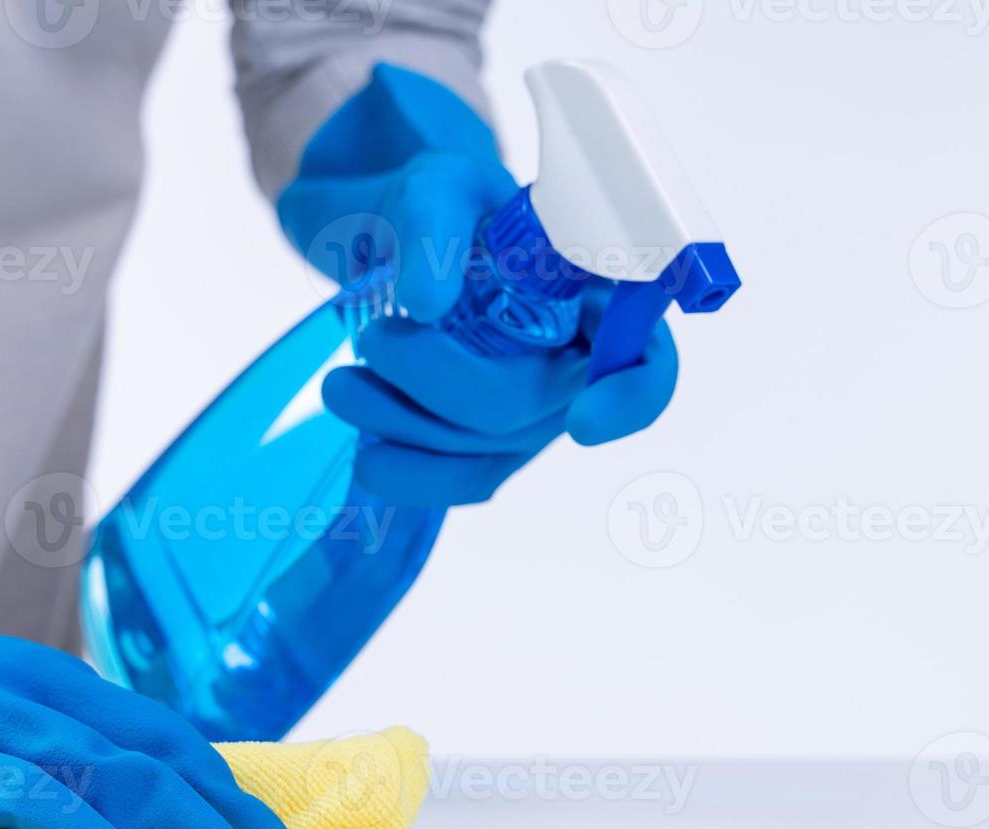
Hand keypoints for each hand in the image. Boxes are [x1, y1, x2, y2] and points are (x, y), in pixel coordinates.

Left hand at [276, 64, 680, 506]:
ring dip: (407, 424)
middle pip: (538, 406)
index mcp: (593, 295)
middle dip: (446, 382)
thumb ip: (436, 225)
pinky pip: (465, 481)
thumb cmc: (441, 210)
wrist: (391, 240)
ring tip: (341, 385)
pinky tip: (367, 455)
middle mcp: (575, 362)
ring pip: (489, 448)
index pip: (647, 359)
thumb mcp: (437, 186)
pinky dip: (413, 476)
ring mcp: (533, 411)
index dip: (632, 398)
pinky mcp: (486, 444)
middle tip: (375, 338)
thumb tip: (425, 305)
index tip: (582, 421)